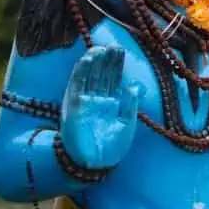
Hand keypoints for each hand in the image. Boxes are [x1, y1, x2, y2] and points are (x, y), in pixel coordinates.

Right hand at [60, 45, 139, 169]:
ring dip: (94, 62)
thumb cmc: (112, 148)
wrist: (95, 164)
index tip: (120, 50)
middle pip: (103, 75)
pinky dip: (82, 71)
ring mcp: (85, 102)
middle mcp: (97, 100)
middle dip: (108, 60)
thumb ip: (130, 104)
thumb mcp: (127, 124)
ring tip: (100, 48)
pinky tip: (87, 59)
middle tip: (114, 45)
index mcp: (111, 104)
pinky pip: (78, 85)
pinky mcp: (74, 105)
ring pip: (90, 77)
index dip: (116, 65)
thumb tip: (134, 85)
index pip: (113, 79)